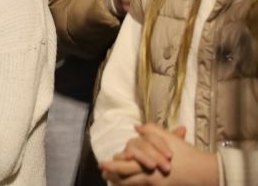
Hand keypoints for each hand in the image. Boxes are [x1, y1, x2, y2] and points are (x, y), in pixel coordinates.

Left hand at [100, 124, 217, 184]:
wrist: (205, 172)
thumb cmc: (186, 154)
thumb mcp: (168, 139)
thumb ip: (150, 130)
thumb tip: (135, 127)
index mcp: (149, 162)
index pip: (125, 164)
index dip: (112, 165)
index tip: (102, 164)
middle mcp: (150, 176)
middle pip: (125, 178)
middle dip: (112, 176)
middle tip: (102, 173)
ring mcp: (156, 185)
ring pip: (133, 185)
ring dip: (120, 183)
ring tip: (111, 180)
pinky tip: (127, 184)